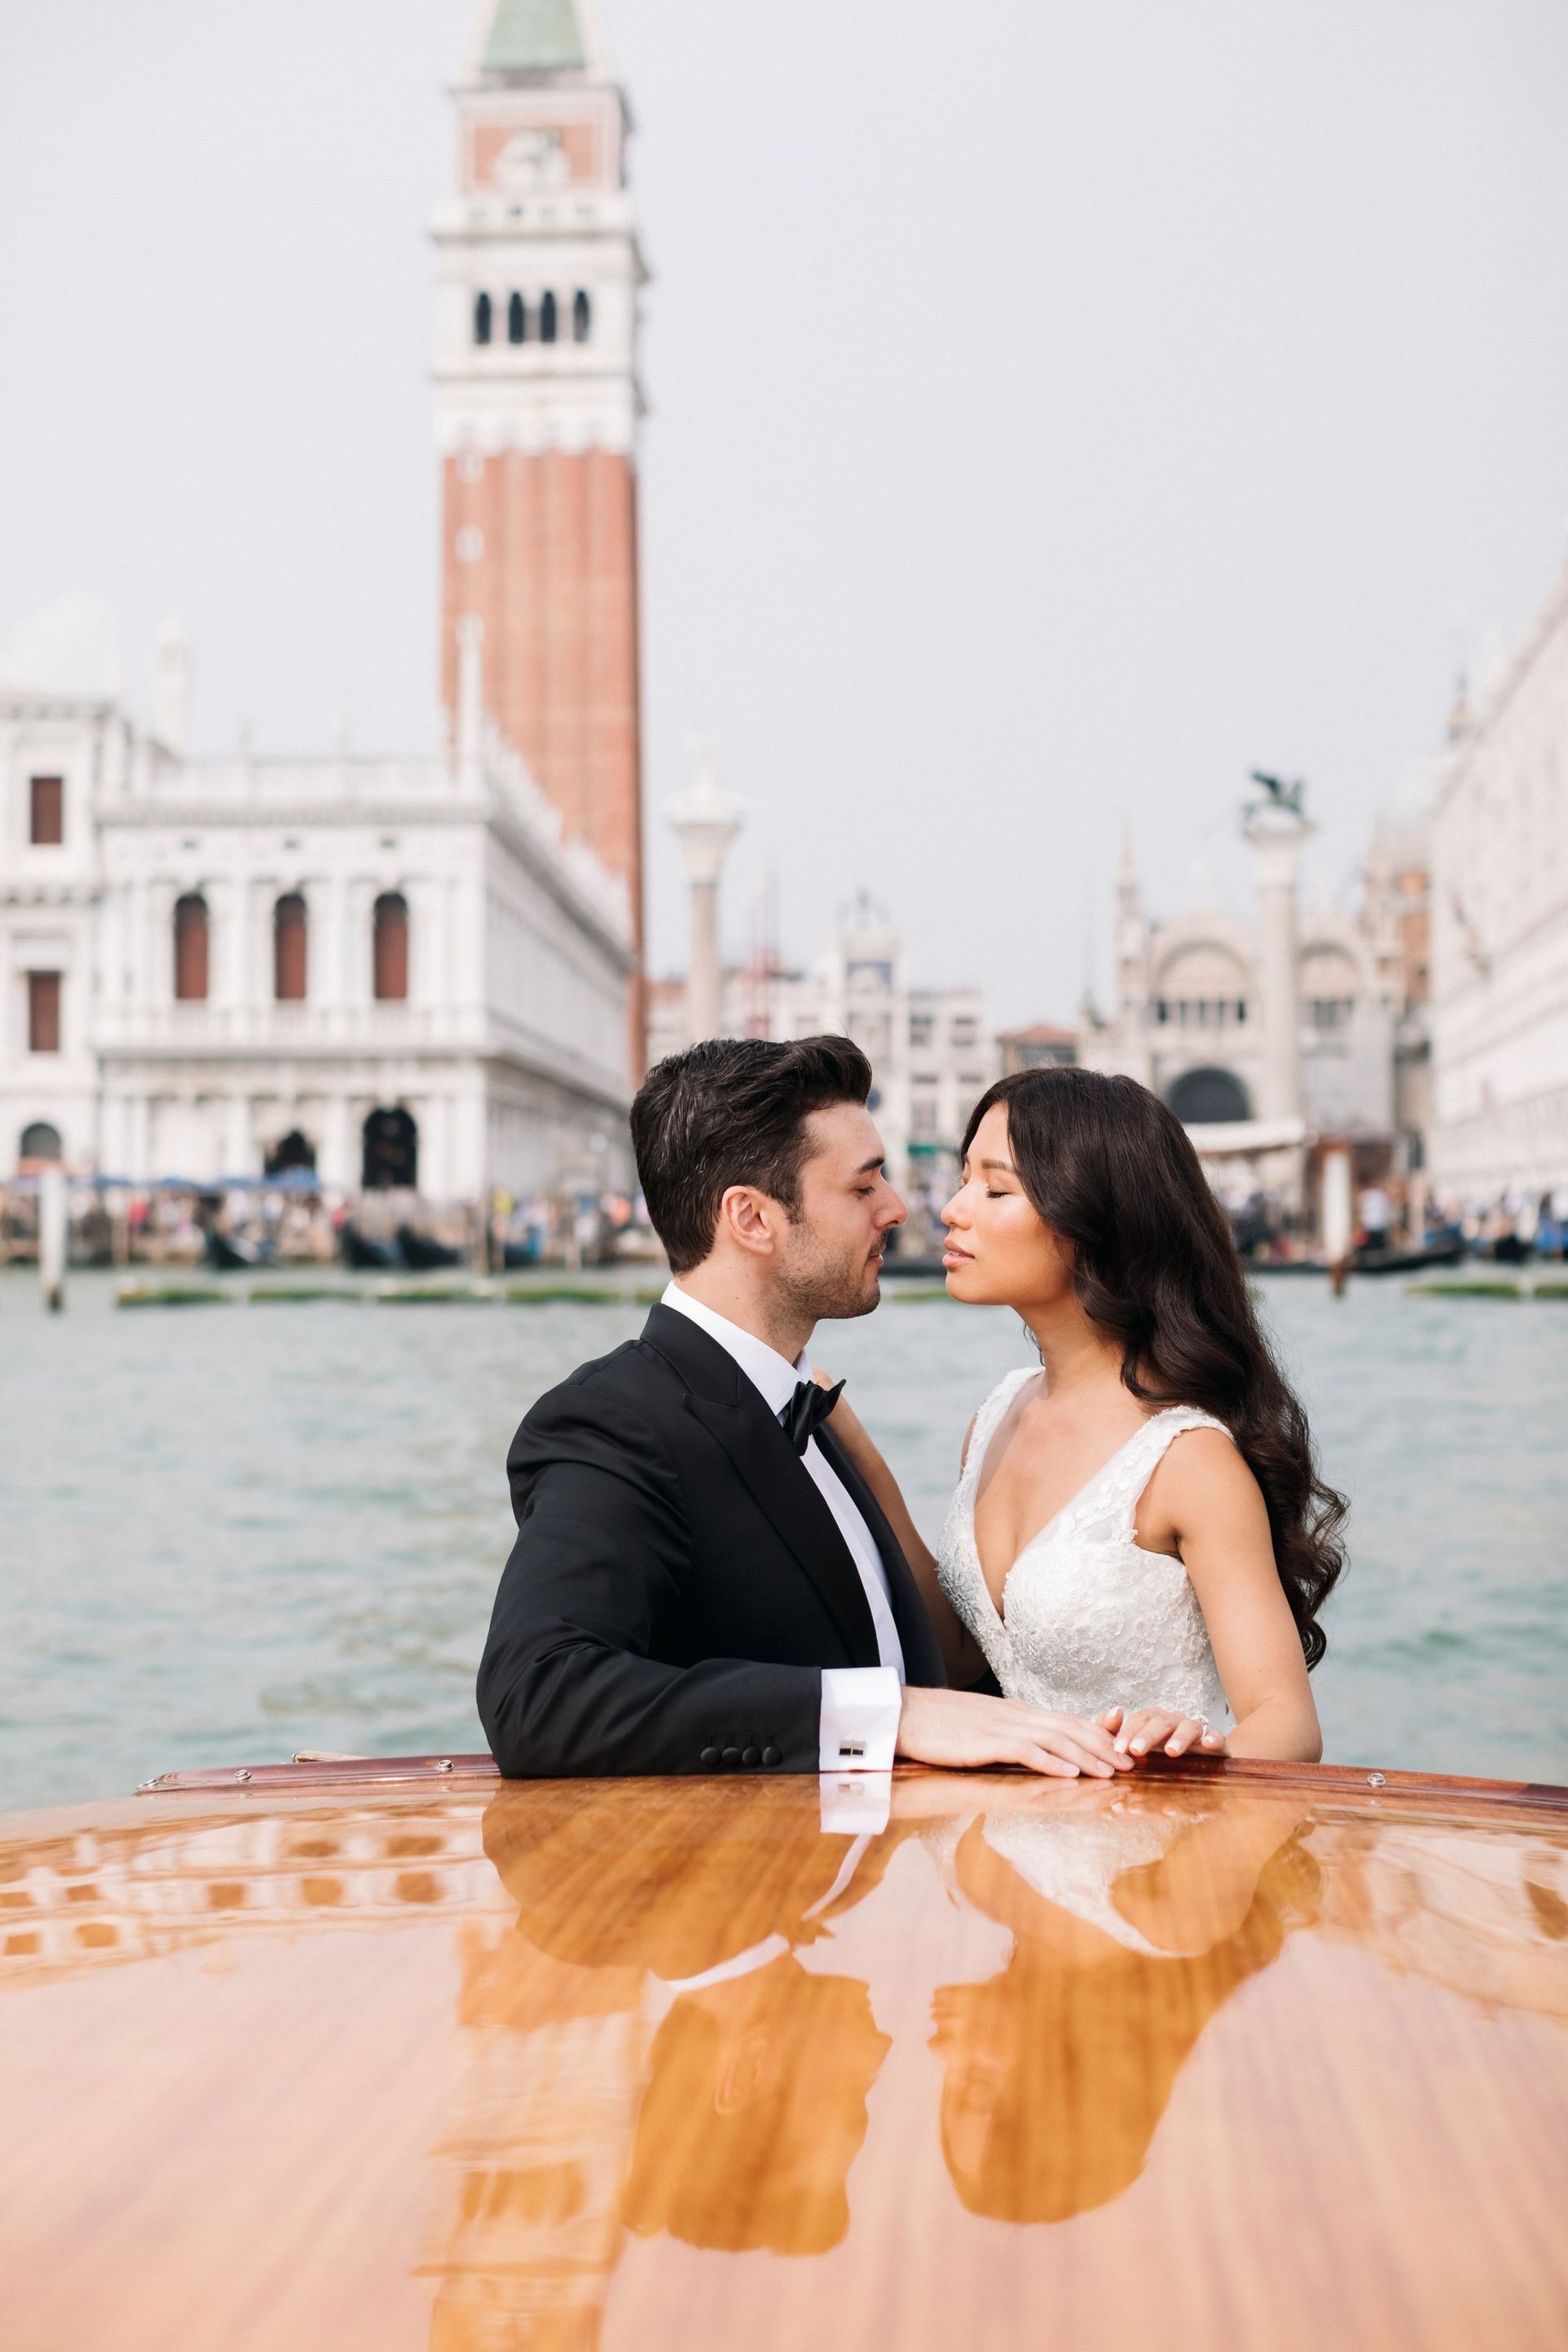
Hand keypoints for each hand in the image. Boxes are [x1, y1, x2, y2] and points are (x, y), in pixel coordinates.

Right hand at [898, 1687, 1134, 1777]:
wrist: (904, 1713)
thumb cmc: (936, 1724)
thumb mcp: (978, 1727)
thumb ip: (1004, 1735)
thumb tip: (1025, 1749)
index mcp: (1014, 1713)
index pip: (1064, 1721)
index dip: (1094, 1735)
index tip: (1118, 1750)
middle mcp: (1015, 1716)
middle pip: (1068, 1727)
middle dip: (1102, 1746)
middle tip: (1129, 1765)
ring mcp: (1002, 1727)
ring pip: (1055, 1739)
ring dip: (1086, 1757)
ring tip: (1110, 1773)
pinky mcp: (986, 1742)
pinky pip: (1027, 1751)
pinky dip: (1052, 1762)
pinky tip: (1070, 1775)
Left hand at [1098, 1703, 1226, 1760]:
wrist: (1198, 1767)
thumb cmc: (1160, 1756)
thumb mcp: (1135, 1746)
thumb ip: (1115, 1732)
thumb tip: (1112, 1712)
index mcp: (1155, 1720)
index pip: (1140, 1719)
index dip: (1128, 1731)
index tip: (1118, 1749)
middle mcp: (1175, 1722)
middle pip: (1161, 1721)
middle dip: (1148, 1735)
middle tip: (1136, 1750)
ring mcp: (1197, 1732)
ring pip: (1189, 1727)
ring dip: (1179, 1738)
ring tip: (1171, 1752)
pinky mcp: (1217, 1745)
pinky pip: (1217, 1737)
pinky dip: (1214, 1738)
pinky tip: (1208, 1744)